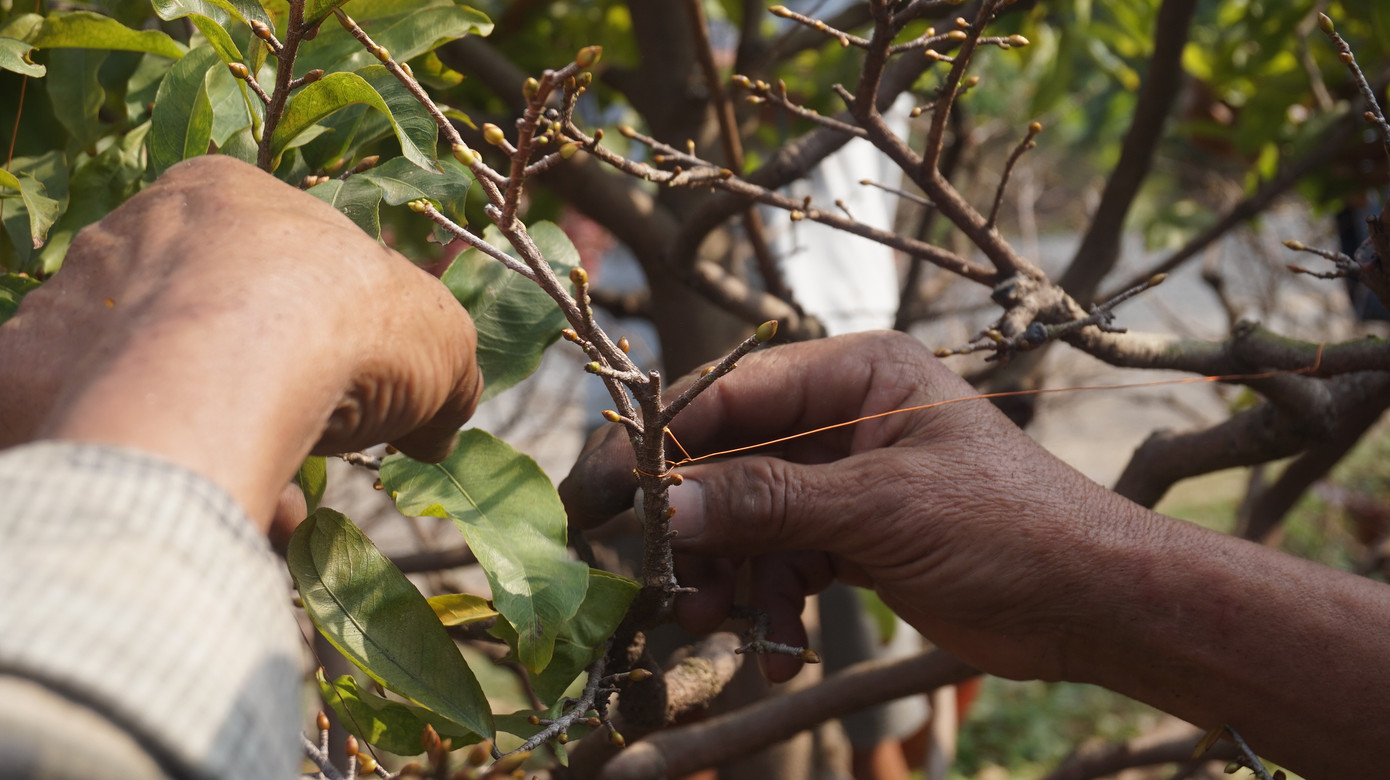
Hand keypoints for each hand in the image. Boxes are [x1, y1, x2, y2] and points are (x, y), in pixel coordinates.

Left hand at [0, 156, 481, 526]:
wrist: (226, 367)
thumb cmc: (345, 321)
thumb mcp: (442, 342)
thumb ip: (446, 377)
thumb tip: (436, 431)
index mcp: (226, 194)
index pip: (275, 263)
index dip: (322, 334)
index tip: (350, 393)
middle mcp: (134, 232)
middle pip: (207, 323)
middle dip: (261, 393)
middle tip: (304, 445)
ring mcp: (70, 303)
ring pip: (148, 381)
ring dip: (210, 438)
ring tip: (265, 496)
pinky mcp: (26, 380)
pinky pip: (89, 432)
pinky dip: (146, 471)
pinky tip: (206, 508)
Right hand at [563, 331, 1144, 681]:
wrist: (1091, 605)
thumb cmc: (1008, 529)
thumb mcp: (881, 509)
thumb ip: (770, 503)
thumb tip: (669, 505)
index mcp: (858, 375)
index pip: (735, 395)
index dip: (666, 441)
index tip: (611, 489)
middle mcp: (844, 418)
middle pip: (731, 460)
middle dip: (696, 522)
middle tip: (658, 575)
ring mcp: (845, 480)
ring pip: (748, 519)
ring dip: (727, 573)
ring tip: (709, 620)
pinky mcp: (851, 536)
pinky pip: (781, 561)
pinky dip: (768, 601)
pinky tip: (773, 644)